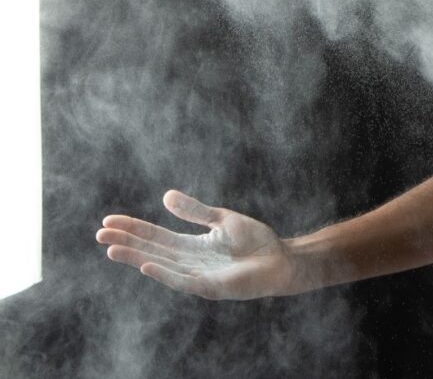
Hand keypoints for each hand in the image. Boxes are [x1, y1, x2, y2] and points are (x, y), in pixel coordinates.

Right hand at [96, 189, 296, 299]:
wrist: (281, 259)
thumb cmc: (254, 240)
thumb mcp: (222, 219)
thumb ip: (195, 211)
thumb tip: (165, 196)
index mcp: (191, 245)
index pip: (155, 236)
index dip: (133, 229)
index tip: (108, 221)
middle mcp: (189, 262)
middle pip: (151, 251)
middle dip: (126, 243)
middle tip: (100, 235)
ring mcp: (197, 276)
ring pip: (161, 266)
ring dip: (137, 258)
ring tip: (114, 249)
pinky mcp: (210, 287)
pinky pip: (182, 280)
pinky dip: (164, 273)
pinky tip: (147, 265)